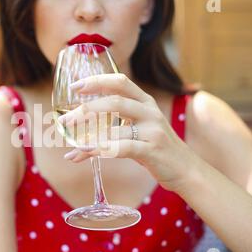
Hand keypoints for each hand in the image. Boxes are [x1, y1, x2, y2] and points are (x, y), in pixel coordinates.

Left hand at [58, 73, 197, 192]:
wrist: (187, 170)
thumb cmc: (158, 149)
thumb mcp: (143, 127)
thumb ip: (120, 121)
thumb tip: (83, 128)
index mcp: (145, 102)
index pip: (120, 82)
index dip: (97, 81)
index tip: (75, 86)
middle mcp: (149, 112)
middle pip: (114, 101)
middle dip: (86, 109)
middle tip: (64, 120)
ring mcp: (152, 130)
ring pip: (114, 128)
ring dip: (87, 137)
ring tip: (70, 146)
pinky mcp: (152, 150)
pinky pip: (121, 148)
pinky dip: (99, 150)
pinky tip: (83, 154)